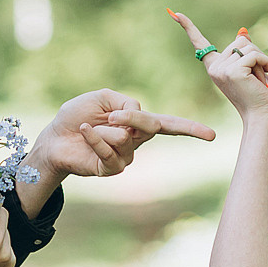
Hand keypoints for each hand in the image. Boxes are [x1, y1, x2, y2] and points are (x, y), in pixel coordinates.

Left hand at [30, 89, 216, 181]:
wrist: (55, 137)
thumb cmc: (78, 115)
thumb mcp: (102, 97)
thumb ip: (125, 101)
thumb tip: (138, 116)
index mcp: (138, 123)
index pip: (170, 125)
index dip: (191, 129)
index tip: (212, 135)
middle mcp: (137, 141)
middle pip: (152, 125)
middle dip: (131, 117)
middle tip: (112, 114)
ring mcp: (126, 157)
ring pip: (126, 137)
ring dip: (104, 128)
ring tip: (89, 127)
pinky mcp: (112, 168)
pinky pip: (111, 150)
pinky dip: (96, 137)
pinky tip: (84, 131)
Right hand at [169, 11, 267, 118]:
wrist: (260, 115)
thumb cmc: (257, 93)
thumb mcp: (250, 67)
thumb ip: (245, 50)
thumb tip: (242, 32)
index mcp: (214, 66)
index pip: (200, 43)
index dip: (188, 27)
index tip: (175, 14)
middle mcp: (214, 67)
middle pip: (239, 41)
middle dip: (256, 54)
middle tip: (260, 73)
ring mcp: (222, 69)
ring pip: (248, 47)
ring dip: (263, 59)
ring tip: (265, 76)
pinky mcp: (233, 72)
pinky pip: (254, 56)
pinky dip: (267, 62)